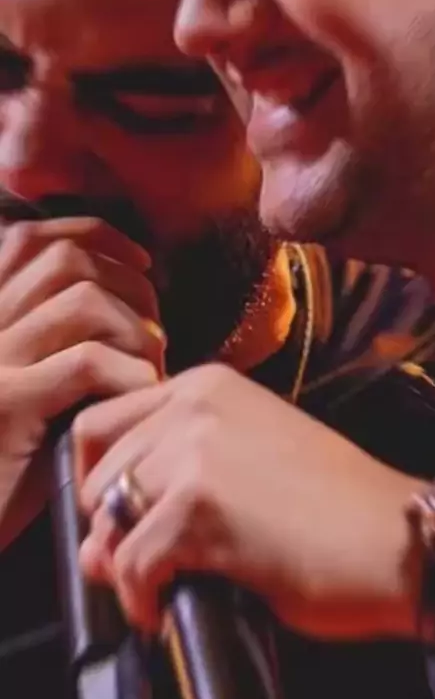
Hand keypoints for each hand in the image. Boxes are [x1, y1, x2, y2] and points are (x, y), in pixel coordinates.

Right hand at [0, 217, 164, 545]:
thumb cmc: (11, 462)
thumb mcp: (31, 388)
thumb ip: (61, 342)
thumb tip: (139, 313)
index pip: (31, 239)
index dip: (94, 237)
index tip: (141, 263)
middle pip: (66, 262)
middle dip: (130, 285)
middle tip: (156, 331)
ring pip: (83, 303)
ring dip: (135, 331)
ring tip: (151, 368)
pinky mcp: (7, 406)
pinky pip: (88, 363)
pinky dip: (130, 374)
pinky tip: (141, 397)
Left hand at [76, 363, 423, 638]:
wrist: (393, 537)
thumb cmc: (331, 503)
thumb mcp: (245, 461)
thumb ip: (168, 483)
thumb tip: (93, 547)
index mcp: (205, 385)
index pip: (103, 422)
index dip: (101, 476)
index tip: (122, 514)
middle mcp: (193, 405)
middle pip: (96, 472)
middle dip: (110, 525)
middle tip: (143, 558)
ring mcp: (194, 451)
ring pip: (108, 518)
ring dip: (126, 562)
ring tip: (160, 583)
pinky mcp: (198, 506)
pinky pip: (131, 563)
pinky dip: (140, 597)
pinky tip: (167, 606)